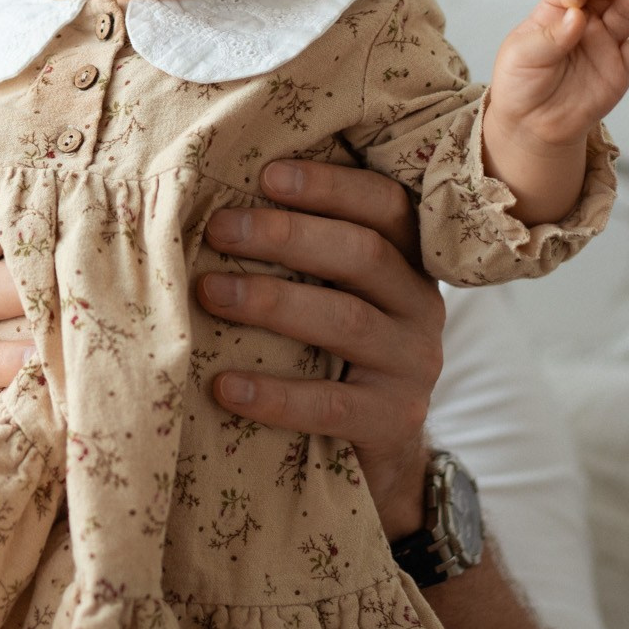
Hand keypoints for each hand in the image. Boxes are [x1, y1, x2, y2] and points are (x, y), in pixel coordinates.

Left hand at [197, 160, 443, 537]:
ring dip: (271, 301)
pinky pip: (332, 404)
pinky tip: (225, 386)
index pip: (385, 205)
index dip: (330, 185)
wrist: (378, 454)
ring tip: (208, 292)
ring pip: (346, 320)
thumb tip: (216, 202)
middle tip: (218, 229)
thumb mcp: (332, 293)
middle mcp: (420, 305)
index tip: (266, 175)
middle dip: (285, 235)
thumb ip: (302, 251)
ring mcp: (413, 365)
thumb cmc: (333, 351)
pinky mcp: (394, 421)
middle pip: (362, 254)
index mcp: (407, 261)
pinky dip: (275, 395)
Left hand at [490, 0, 628, 150]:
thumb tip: (578, 16)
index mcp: (555, 13)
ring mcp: (604, 45)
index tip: (573, 0)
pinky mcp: (621, 70)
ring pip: (625, 15)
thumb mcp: (522, 56)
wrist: (532, 125)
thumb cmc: (520, 84)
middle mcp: (584, 23)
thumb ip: (550, 37)